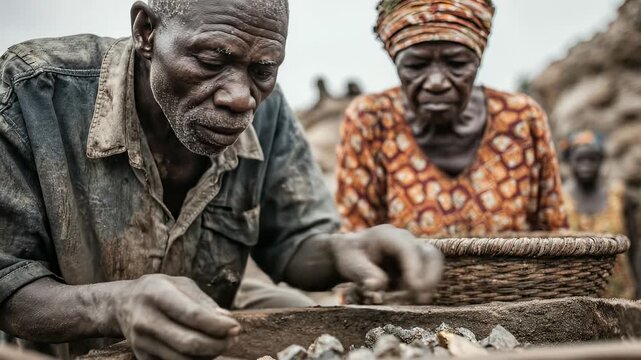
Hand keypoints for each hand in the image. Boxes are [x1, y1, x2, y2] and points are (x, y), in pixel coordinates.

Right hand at [106, 274, 239, 359]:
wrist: (122, 305)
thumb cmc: (159, 291)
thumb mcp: (180, 285)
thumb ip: (204, 302)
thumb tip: (226, 320)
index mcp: (156, 294)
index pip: (192, 315)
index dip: (218, 325)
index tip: (235, 327)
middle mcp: (146, 320)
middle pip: (189, 343)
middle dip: (218, 344)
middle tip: (233, 338)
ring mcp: (141, 342)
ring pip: (184, 359)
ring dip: (210, 355)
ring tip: (222, 343)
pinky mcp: (142, 358)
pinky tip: (206, 350)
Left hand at [330, 225, 442, 303]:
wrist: (353, 253)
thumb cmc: (351, 256)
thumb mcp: (351, 264)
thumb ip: (364, 273)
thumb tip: (378, 285)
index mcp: (388, 236)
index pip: (408, 248)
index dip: (414, 267)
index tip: (414, 287)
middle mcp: (406, 241)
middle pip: (431, 254)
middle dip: (430, 277)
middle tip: (421, 298)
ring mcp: (414, 252)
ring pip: (433, 266)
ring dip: (428, 286)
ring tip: (414, 302)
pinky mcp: (417, 265)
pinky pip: (428, 276)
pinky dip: (422, 289)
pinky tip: (410, 301)